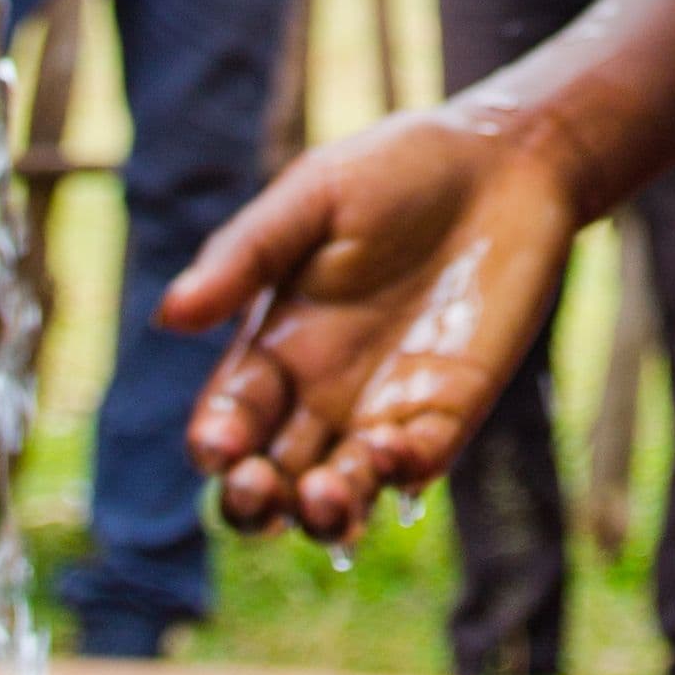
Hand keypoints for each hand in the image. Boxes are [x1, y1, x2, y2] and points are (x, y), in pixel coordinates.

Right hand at [171, 102, 588, 539]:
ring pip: (340, 494)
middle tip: (257, 488)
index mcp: (274, 345)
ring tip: (324, 495)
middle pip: (272, 480)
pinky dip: (401, 474)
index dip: (215, 443)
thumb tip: (169, 315)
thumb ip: (246, 256)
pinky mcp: (452, 411)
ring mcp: (386, 409)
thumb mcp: (312, 199)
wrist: (504, 160)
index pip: (230, 419)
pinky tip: (390, 451)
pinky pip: (419, 466)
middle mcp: (322, 393)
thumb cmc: (397, 169)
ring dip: (324, 514)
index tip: (217, 445)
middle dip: (255, 502)